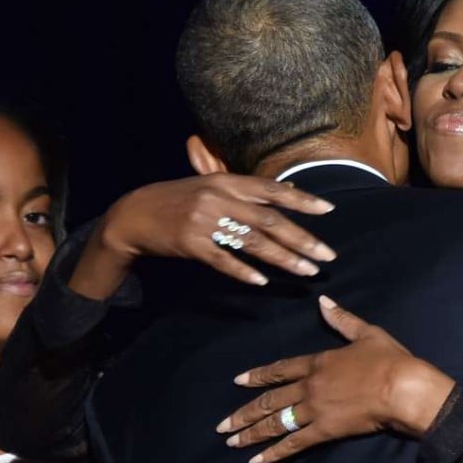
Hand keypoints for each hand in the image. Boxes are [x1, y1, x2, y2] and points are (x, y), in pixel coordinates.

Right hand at [95, 173, 335, 286]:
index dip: (301, 200)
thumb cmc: (179, 199)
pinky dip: (244, 272)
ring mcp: (204, 221)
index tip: (328, 210)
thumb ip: (248, 189)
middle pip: (269, 220)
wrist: (135, 214)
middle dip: (302, 239)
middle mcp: (218, 198)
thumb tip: (288, 190)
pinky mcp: (191, 244)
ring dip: (283, 259)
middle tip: (327, 256)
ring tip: (306, 271)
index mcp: (226, 181)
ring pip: (252, 242)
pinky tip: (262, 282)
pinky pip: (223, 261)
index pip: (272, 190)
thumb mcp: (211, 185)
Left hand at [217, 296, 454, 462]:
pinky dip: (274, 453)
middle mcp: (309, 386)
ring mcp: (314, 409)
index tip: (238, 381)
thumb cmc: (388, 360)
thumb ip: (342, 319)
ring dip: (251, 433)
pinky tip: (256, 460)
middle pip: (270, 399)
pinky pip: (294, 443)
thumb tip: (323, 301)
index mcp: (318, 361)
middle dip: (244, 412)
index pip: (281, 369)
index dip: (258, 375)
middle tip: (222, 425)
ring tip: (231, 442)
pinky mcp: (324, 431)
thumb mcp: (367, 332)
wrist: (402, 388)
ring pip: (275, 422)